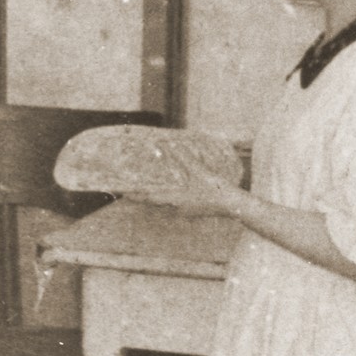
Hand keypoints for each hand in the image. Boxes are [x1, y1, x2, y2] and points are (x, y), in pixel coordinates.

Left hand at [123, 158, 245, 217]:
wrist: (233, 206)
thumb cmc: (215, 189)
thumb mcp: (199, 171)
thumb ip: (183, 157)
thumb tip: (166, 144)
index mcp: (175, 200)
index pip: (149, 198)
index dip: (135, 195)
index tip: (121, 193)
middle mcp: (175, 208)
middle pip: (153, 202)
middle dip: (141, 196)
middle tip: (128, 191)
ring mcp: (183, 211)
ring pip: (162, 204)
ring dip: (153, 197)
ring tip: (143, 190)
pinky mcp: (190, 210)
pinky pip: (173, 205)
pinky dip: (165, 198)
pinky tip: (167, 192)